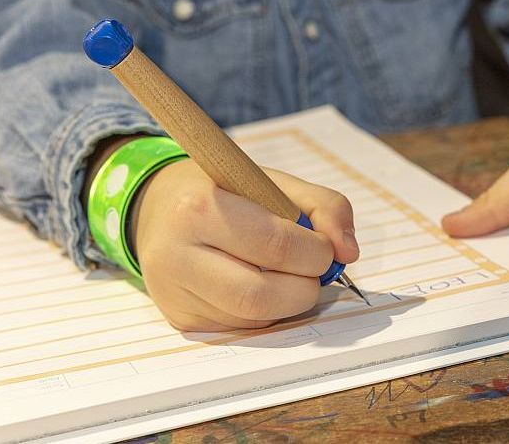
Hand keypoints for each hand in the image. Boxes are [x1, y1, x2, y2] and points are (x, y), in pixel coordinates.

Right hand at [131, 159, 358, 330]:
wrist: (159, 207)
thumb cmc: (226, 192)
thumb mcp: (273, 182)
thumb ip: (324, 206)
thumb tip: (348, 252)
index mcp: (199, 208)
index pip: (276, 245)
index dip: (316, 251)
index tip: (324, 246)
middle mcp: (177, 255)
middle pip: (261, 294)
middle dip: (305, 287)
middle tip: (313, 270)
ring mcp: (174, 293)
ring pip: (254, 318)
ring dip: (288, 302)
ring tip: (288, 274)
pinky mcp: (181, 318)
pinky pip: (241, 327)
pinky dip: (267, 312)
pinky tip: (261, 284)